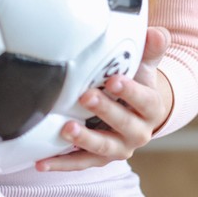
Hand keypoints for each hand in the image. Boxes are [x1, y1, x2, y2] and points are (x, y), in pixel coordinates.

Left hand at [37, 26, 172, 172]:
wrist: (136, 113)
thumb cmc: (136, 83)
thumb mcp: (145, 66)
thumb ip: (151, 50)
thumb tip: (156, 33)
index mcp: (151, 108)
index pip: (145, 100)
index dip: (130, 92)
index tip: (114, 81)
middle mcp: (138, 132)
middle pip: (123, 124)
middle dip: (105, 111)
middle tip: (85, 97)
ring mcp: (118, 148)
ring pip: (102, 148)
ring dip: (84, 140)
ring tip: (66, 130)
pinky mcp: (98, 158)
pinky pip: (80, 163)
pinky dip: (61, 163)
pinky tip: (41, 162)